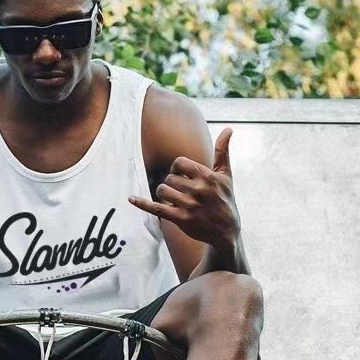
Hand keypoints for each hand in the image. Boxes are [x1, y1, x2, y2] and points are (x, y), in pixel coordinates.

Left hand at [129, 127, 240, 248]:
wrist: (226, 231)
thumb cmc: (225, 199)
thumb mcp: (226, 175)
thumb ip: (223, 151)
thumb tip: (228, 128)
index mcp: (207, 176)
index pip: (179, 163)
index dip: (176, 168)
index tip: (182, 175)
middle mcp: (199, 190)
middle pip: (169, 178)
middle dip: (172, 183)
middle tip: (181, 191)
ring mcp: (189, 205)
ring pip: (162, 191)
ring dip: (164, 193)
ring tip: (173, 198)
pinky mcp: (181, 219)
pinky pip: (156, 208)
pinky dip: (142, 203)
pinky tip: (130, 198)